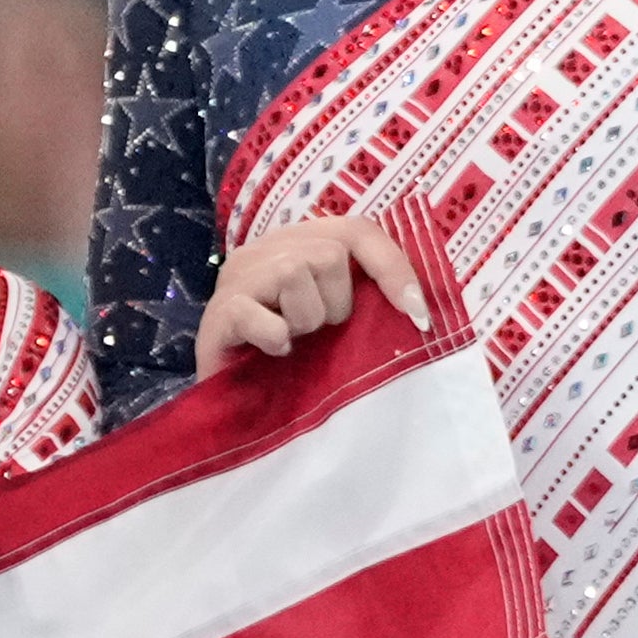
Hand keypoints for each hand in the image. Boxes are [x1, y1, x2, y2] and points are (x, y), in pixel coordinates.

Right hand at [203, 210, 434, 367]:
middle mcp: (263, 251)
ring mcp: (235, 279)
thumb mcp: (334, 323)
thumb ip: (364, 300)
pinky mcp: (217, 314)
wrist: (233, 407)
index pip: (355, 230)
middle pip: (328, 253)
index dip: (392, 266)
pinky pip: (257, 312)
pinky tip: (274, 352)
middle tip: (316, 333)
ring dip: (305, 320)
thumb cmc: (290, 363)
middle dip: (336, 304)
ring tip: (291, 342)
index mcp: (296, 245)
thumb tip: (419, 307)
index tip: (417, 314)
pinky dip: (275, 337)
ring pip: (294, 273)